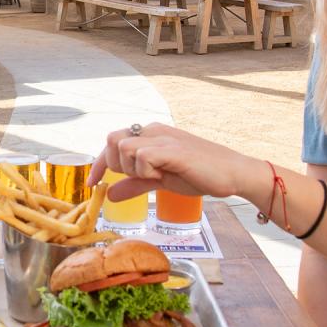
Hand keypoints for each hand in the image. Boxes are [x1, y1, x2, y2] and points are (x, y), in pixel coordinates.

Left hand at [88, 122, 256, 200]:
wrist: (233, 173)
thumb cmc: (200, 174)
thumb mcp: (161, 181)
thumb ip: (135, 185)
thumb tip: (110, 195)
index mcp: (151, 134)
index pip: (113, 142)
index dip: (99, 164)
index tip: (92, 185)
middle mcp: (155, 131)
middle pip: (112, 140)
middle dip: (118, 165)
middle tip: (142, 178)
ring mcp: (164, 139)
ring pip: (124, 147)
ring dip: (133, 169)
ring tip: (156, 177)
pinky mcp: (173, 150)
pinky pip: (142, 156)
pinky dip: (145, 170)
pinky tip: (162, 176)